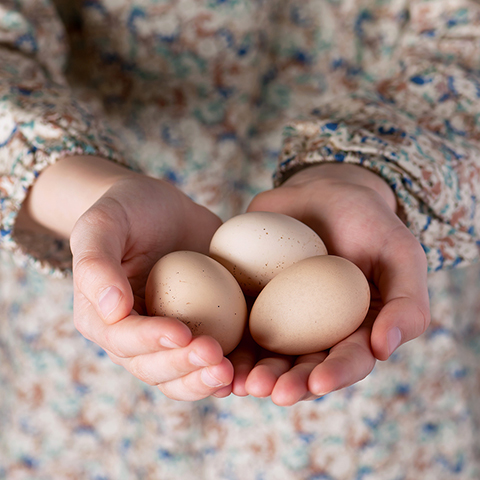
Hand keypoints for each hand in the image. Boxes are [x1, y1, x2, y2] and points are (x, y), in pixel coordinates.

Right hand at [69, 173, 242, 400]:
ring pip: (182, 375)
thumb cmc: (127, 210)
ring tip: (231, 374)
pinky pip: (210, 358)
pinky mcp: (200, 328)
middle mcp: (135, 336)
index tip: (182, 332)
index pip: (123, 339)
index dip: (151, 341)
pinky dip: (228, 369)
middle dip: (184, 367)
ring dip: (205, 380)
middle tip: (216, 357)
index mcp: (103, 318)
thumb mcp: (102, 224)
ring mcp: (169, 335)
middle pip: (155, 368)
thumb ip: (96, 263)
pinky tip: (245, 369)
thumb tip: (112, 310)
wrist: (163, 208)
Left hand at [231, 163, 429, 405]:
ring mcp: (282, 317)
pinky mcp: (251, 300)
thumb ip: (407, 302)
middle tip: (265, 388)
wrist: (322, 192)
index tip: (316, 382)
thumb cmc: (368, 221)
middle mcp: (317, 332)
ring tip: (236, 381)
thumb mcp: (401, 253)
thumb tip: (384, 350)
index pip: (348, 360)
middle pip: (301, 367)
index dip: (334, 375)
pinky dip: (226, 341)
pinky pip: (237, 324)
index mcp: (356, 330)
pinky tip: (211, 350)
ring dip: (251, 371)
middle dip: (284, 382)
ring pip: (266, 353)